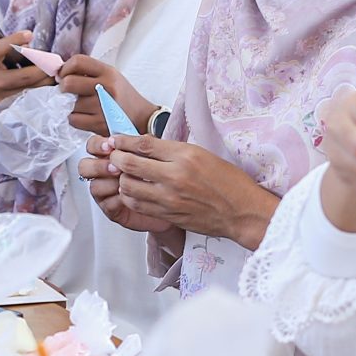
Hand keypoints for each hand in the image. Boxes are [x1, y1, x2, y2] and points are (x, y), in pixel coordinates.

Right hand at [0, 33, 57, 154]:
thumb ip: (1, 55)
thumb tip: (27, 45)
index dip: (13, 41)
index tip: (29, 34)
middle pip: (26, 76)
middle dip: (45, 66)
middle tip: (56, 60)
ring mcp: (3, 99)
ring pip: (34, 89)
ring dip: (48, 79)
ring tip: (55, 71)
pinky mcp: (11, 109)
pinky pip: (32, 98)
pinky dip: (43, 90)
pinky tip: (48, 84)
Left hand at [57, 56, 152, 138]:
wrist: (141, 117)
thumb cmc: (121, 95)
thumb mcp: (110, 76)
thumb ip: (89, 72)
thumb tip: (60, 73)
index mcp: (108, 72)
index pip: (78, 61)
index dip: (65, 68)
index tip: (63, 75)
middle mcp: (106, 87)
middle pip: (69, 83)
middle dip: (63, 87)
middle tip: (67, 91)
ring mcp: (103, 106)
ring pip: (70, 104)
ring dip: (72, 106)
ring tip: (84, 106)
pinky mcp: (100, 124)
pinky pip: (73, 119)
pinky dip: (75, 119)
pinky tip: (85, 117)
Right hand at [81, 140, 172, 232]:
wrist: (170, 199)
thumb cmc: (159, 175)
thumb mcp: (152, 155)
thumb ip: (140, 146)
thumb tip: (135, 138)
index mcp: (109, 156)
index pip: (93, 146)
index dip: (97, 145)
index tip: (110, 146)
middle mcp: (103, 173)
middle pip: (85, 167)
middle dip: (98, 166)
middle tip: (115, 167)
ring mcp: (105, 191)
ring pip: (95, 186)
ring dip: (109, 183)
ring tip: (125, 181)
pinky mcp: (112, 209)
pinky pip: (106, 204)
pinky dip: (118, 199)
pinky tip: (130, 195)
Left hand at [101, 134, 278, 247]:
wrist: (241, 212)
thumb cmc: (228, 182)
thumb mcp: (204, 155)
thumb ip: (174, 151)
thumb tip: (146, 146)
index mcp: (185, 156)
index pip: (144, 144)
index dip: (125, 141)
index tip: (116, 139)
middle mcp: (175, 176)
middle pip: (130, 164)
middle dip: (117, 158)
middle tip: (114, 156)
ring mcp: (169, 199)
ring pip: (129, 187)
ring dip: (122, 179)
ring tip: (124, 175)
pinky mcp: (168, 215)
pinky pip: (137, 205)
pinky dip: (130, 197)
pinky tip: (133, 192)